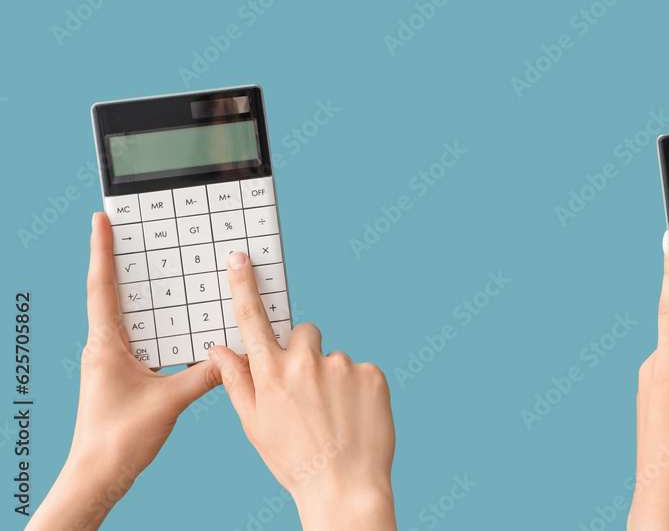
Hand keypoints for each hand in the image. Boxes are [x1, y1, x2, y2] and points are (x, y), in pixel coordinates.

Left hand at [28, 212, 220, 530]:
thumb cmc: (120, 440)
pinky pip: (140, 341)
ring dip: (143, 296)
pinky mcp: (121, 378)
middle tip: (137, 235)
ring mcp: (110, 364)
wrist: (98, 476)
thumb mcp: (169, 401)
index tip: (101, 221)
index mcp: (105, 346)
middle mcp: (103, 349)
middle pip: (114, 296)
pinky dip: (156, 326)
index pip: (102, 288)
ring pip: (128, 319)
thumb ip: (205, 375)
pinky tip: (177, 326)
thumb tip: (237, 353)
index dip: (101, 251)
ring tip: (161, 272)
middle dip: (123, 264)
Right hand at [209, 251, 396, 530]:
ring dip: (332, 378)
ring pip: (334, 359)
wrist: (344, 487)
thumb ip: (238, 381)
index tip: (240, 258)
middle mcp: (306, 363)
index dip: (245, 287)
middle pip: (304, 334)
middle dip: (303, 352)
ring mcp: (343, 366)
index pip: (253, 320)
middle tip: (307, 392)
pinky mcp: (372, 373)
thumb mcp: (254, 425)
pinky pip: (361, 371)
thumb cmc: (294, 460)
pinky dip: (358, 389)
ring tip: (334, 417)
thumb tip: (219, 349)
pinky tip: (354, 417)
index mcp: (271, 374)